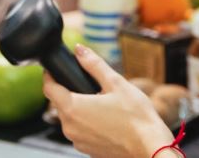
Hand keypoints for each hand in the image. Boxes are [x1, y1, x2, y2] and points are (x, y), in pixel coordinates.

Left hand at [44, 45, 172, 157]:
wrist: (149, 146)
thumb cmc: (135, 117)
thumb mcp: (115, 82)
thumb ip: (94, 64)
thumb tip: (80, 50)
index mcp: (72, 108)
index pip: (48, 88)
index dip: (49, 75)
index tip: (54, 69)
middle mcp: (70, 128)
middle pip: (59, 103)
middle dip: (69, 91)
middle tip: (87, 83)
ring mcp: (78, 141)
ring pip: (70, 118)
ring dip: (79, 107)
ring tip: (101, 101)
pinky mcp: (87, 150)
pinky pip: (80, 131)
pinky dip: (87, 122)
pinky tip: (106, 117)